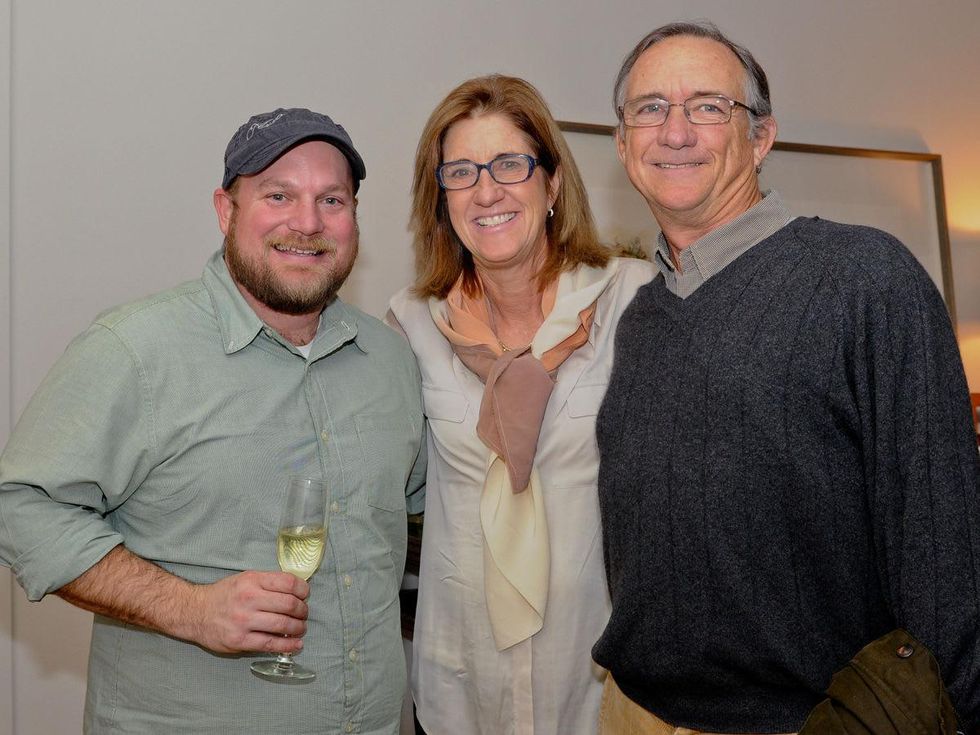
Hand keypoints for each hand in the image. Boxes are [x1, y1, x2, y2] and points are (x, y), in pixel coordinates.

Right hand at [188, 570, 309, 653]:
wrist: (195, 612)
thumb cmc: (224, 595)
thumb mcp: (246, 579)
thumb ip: (269, 583)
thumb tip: (297, 591)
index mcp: (252, 581)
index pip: (289, 583)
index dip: (303, 590)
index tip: (305, 595)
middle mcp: (249, 599)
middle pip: (289, 605)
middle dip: (303, 611)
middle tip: (303, 614)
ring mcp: (244, 621)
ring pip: (283, 625)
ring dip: (299, 628)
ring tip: (300, 629)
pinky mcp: (240, 640)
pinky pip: (271, 644)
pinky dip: (288, 645)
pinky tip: (296, 645)